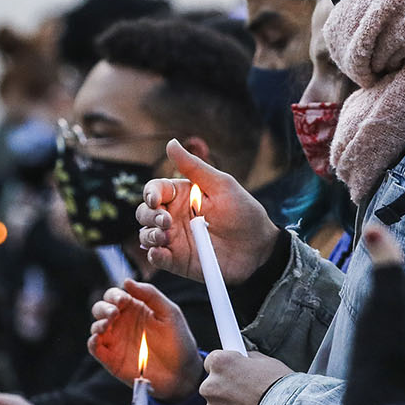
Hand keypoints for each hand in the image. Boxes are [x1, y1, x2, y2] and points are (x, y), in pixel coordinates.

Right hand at [89, 279, 204, 401]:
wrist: (182, 371)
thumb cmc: (178, 339)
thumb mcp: (169, 312)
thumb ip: (150, 294)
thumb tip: (127, 280)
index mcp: (134, 308)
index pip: (114, 295)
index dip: (115, 295)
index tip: (123, 299)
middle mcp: (121, 323)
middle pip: (100, 308)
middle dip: (104, 308)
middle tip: (115, 312)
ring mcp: (116, 341)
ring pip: (96, 327)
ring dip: (98, 323)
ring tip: (109, 324)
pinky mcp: (111, 359)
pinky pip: (95, 348)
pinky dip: (92, 342)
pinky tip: (98, 338)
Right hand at [137, 140, 278, 283]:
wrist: (259, 248)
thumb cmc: (243, 212)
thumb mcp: (221, 185)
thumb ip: (194, 166)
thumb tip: (170, 143)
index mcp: (182, 196)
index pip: (155, 190)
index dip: (150, 193)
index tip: (156, 200)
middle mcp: (174, 217)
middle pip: (145, 213)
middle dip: (149, 215)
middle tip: (166, 221)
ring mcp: (175, 240)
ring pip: (146, 235)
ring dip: (149, 235)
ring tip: (164, 236)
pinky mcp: (178, 261)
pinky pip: (157, 258)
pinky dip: (154, 256)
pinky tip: (160, 253)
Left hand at [200, 350, 292, 404]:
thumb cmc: (283, 388)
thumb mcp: (267, 363)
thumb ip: (247, 361)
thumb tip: (243, 362)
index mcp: (220, 364)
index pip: (212, 362)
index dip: (226, 369)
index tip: (233, 374)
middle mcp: (210, 386)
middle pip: (212, 388)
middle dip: (226, 392)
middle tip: (248, 397)